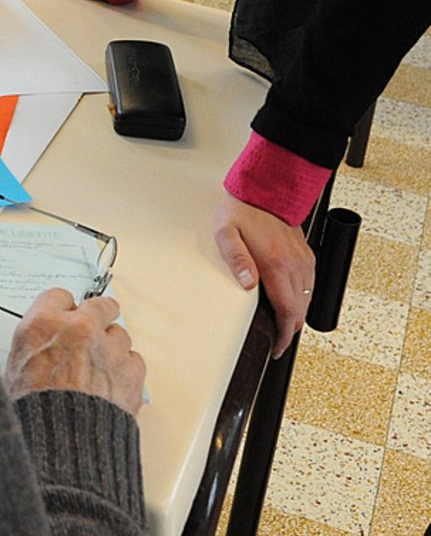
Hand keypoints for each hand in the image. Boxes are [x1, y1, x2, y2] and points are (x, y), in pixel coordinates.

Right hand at [5, 289, 145, 416]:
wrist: (62, 447)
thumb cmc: (35, 413)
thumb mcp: (14, 370)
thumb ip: (33, 346)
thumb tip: (40, 345)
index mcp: (43, 324)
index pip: (59, 296)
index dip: (62, 309)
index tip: (66, 314)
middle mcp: (79, 330)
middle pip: (99, 305)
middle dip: (97, 315)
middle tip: (94, 326)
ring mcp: (108, 350)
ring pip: (119, 334)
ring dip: (111, 346)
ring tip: (100, 364)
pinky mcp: (131, 374)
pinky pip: (135, 361)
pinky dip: (126, 369)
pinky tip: (113, 380)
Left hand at [213, 192, 314, 357]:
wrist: (264, 188)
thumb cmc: (241, 210)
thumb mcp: (226, 233)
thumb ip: (236, 260)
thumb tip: (247, 285)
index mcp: (275, 263)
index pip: (287, 311)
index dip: (283, 335)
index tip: (277, 347)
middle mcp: (295, 264)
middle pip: (299, 311)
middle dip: (289, 331)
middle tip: (276, 341)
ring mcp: (303, 260)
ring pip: (307, 300)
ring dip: (296, 315)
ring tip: (281, 325)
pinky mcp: (306, 254)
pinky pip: (310, 285)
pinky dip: (302, 298)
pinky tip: (290, 300)